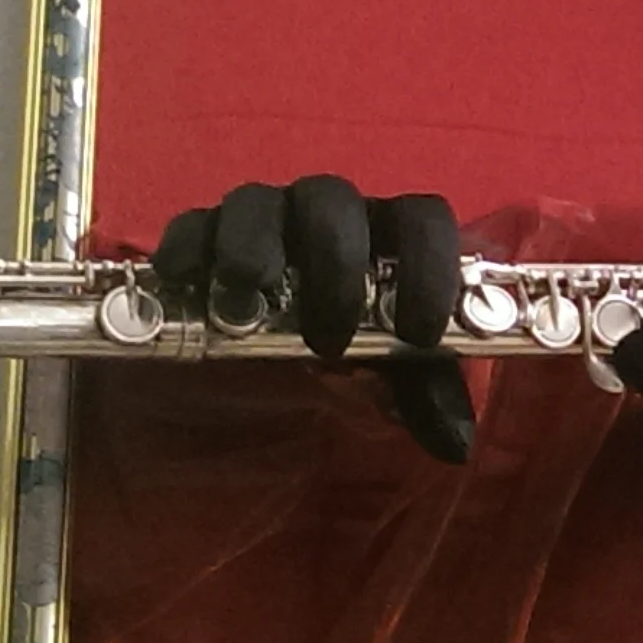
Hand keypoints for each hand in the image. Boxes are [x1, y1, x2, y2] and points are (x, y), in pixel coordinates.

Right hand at [151, 177, 474, 463]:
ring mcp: (264, 219)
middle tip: (328, 342)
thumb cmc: (345, 345)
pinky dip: (188, 247)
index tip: (419, 332)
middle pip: (332, 200)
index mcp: (386, 236)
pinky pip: (193, 225)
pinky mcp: (206, 237)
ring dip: (254, 241)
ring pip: (257, 201)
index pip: (422, 217)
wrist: (268, 355)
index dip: (429, 266)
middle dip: (333, 264)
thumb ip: (425, 391)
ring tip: (253, 287)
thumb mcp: (389, 372)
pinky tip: (184, 276)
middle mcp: (326, 215)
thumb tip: (458, 441)